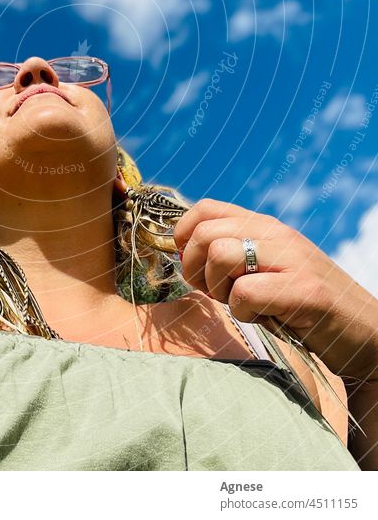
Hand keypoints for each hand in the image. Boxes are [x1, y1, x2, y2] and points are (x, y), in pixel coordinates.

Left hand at [173, 197, 377, 383]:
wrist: (366, 333)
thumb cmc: (304, 307)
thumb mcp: (266, 269)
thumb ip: (232, 255)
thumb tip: (182, 253)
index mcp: (264, 225)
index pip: (205, 209)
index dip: (184, 236)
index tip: (192, 265)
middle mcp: (277, 234)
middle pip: (204, 233)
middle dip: (196, 269)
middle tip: (217, 292)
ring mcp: (292, 259)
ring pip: (220, 255)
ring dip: (219, 289)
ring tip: (242, 303)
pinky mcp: (305, 290)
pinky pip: (245, 293)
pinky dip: (243, 312)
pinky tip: (263, 317)